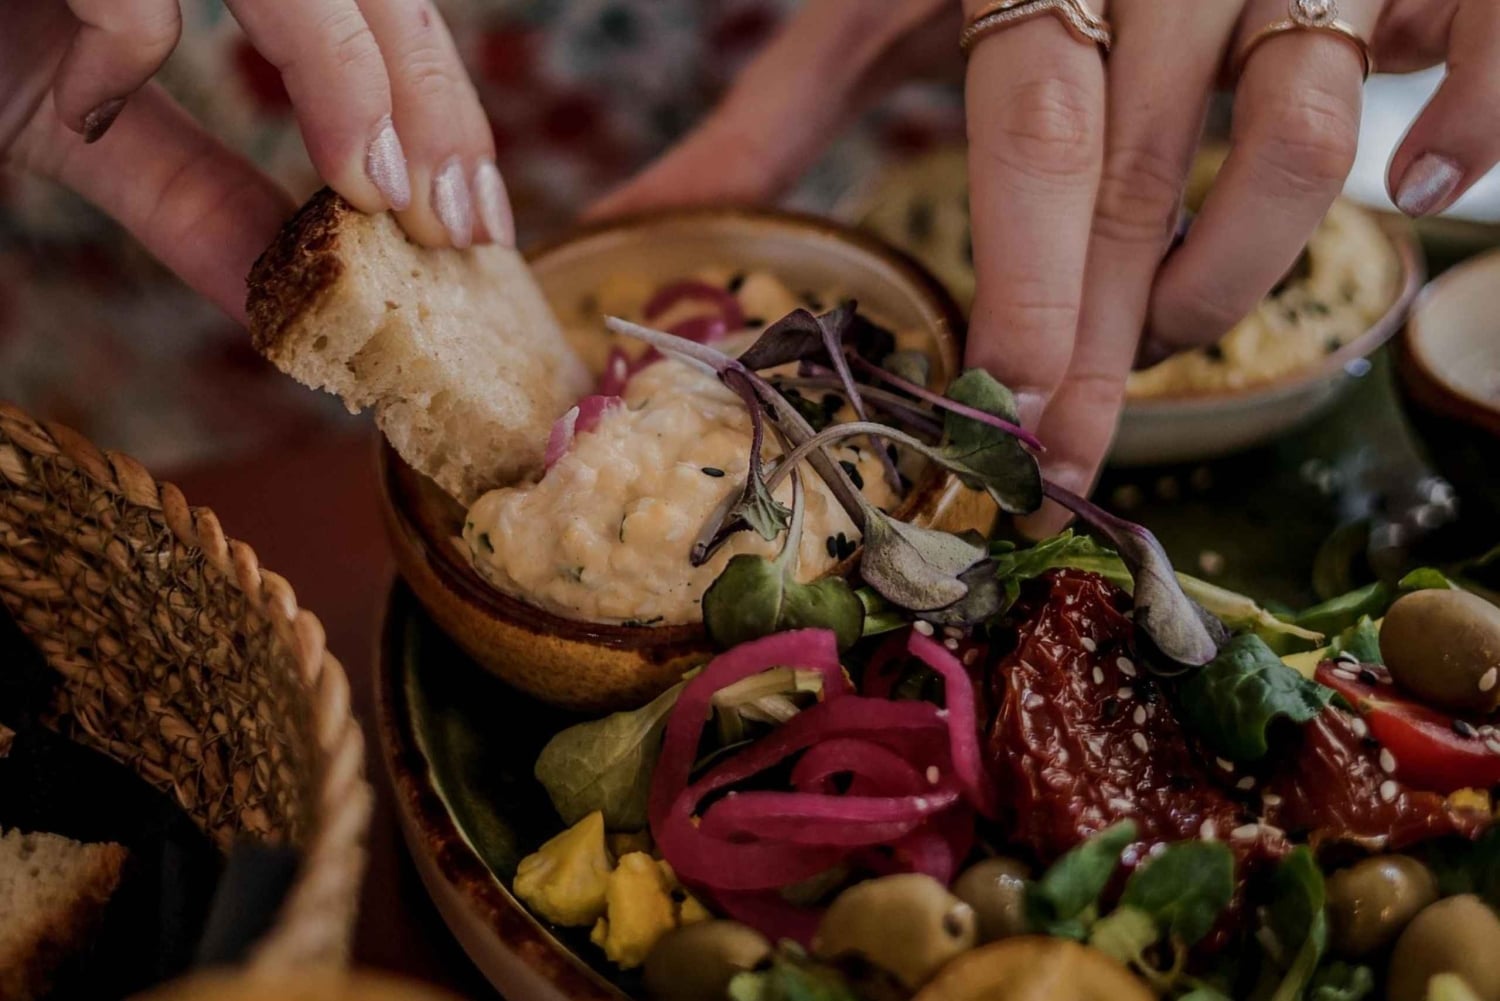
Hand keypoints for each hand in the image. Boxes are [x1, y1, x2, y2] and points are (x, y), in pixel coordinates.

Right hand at [2, 0, 510, 323]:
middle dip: (425, 98)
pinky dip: (127, 26)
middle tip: (454, 225)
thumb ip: (187, 189)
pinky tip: (88, 86)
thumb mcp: (76, 118)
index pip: (377, 9)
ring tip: (371, 191)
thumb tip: (293, 291)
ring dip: (344, 69)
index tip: (476, 226)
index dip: (441, 112)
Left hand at [594, 0, 1499, 534]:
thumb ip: (781, 107)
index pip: (1037, 143)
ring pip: (1303, 144)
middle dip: (1099, 349)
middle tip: (1060, 465)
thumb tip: (637, 220)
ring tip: (1167, 324)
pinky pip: (1483, 63)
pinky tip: (1419, 192)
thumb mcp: (890, 0)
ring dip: (1231, 274)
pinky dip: (1467, 133)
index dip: (1023, 296)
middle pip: (1150, 181)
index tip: (997, 424)